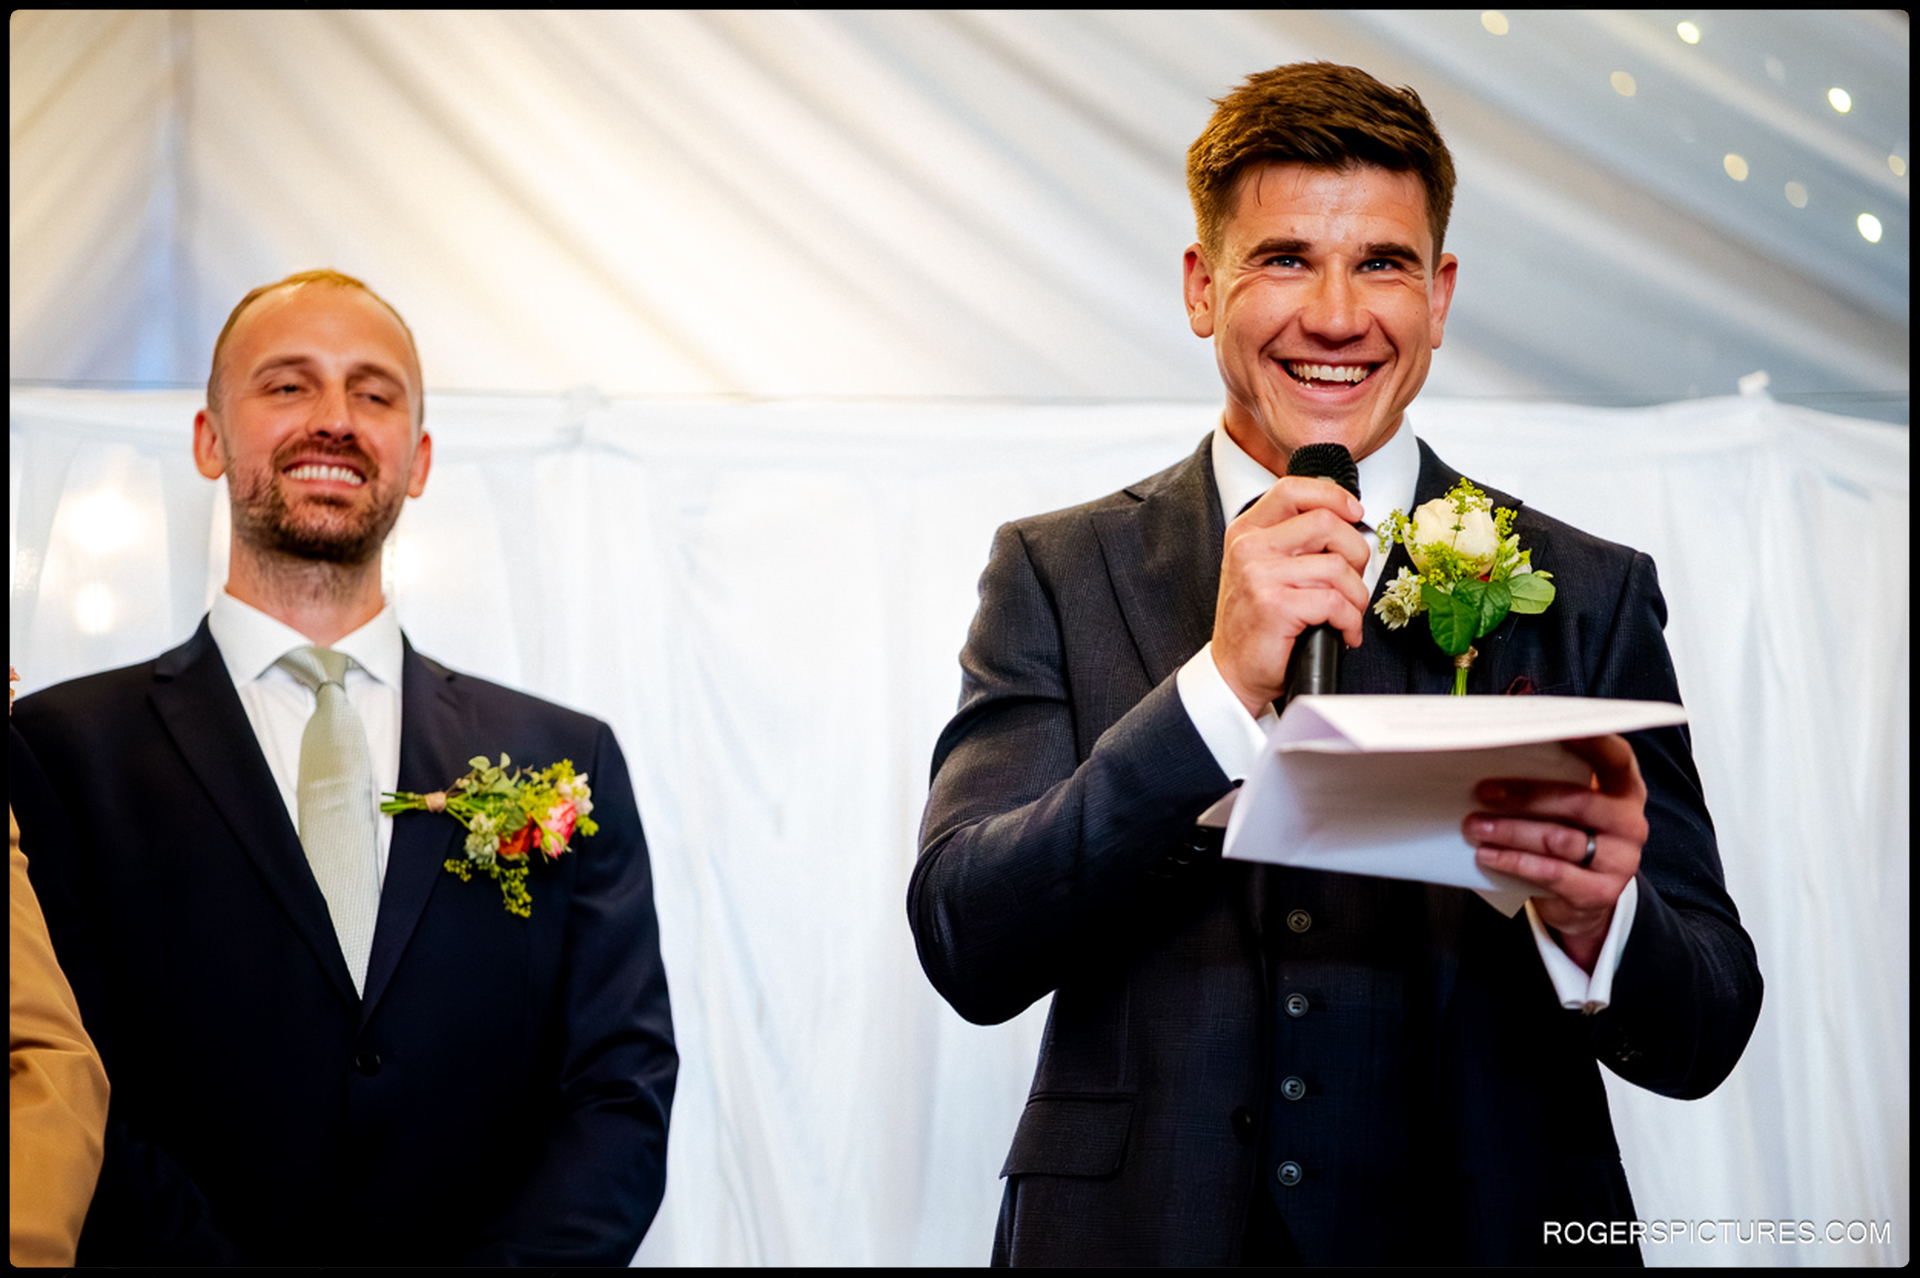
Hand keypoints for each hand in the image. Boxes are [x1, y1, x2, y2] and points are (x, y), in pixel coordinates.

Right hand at [1211, 476, 1370, 717]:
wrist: (1234, 672)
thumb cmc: (1257, 623)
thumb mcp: (1264, 568)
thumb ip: (1293, 540)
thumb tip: (1346, 520)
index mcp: (1246, 532)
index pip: (1293, 489)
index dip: (1332, 495)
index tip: (1354, 513)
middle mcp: (1249, 547)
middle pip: (1327, 522)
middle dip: (1356, 553)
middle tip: (1352, 580)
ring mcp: (1260, 575)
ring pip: (1338, 567)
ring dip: (1357, 596)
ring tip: (1347, 614)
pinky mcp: (1275, 606)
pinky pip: (1336, 603)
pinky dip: (1350, 622)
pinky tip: (1344, 633)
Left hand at [1464, 734, 1646, 972]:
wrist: (1584, 900)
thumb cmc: (1569, 836)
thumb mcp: (1570, 806)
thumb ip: (1553, 778)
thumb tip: (1498, 746)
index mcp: (1626, 790)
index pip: (1614, 757)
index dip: (1588, 739)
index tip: (1547, 725)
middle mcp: (1629, 822)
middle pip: (1577, 801)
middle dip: (1524, 795)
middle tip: (1482, 792)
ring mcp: (1619, 860)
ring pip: (1559, 839)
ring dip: (1511, 831)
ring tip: (1475, 826)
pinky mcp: (1600, 892)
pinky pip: (1551, 873)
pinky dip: (1515, 862)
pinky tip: (1488, 855)